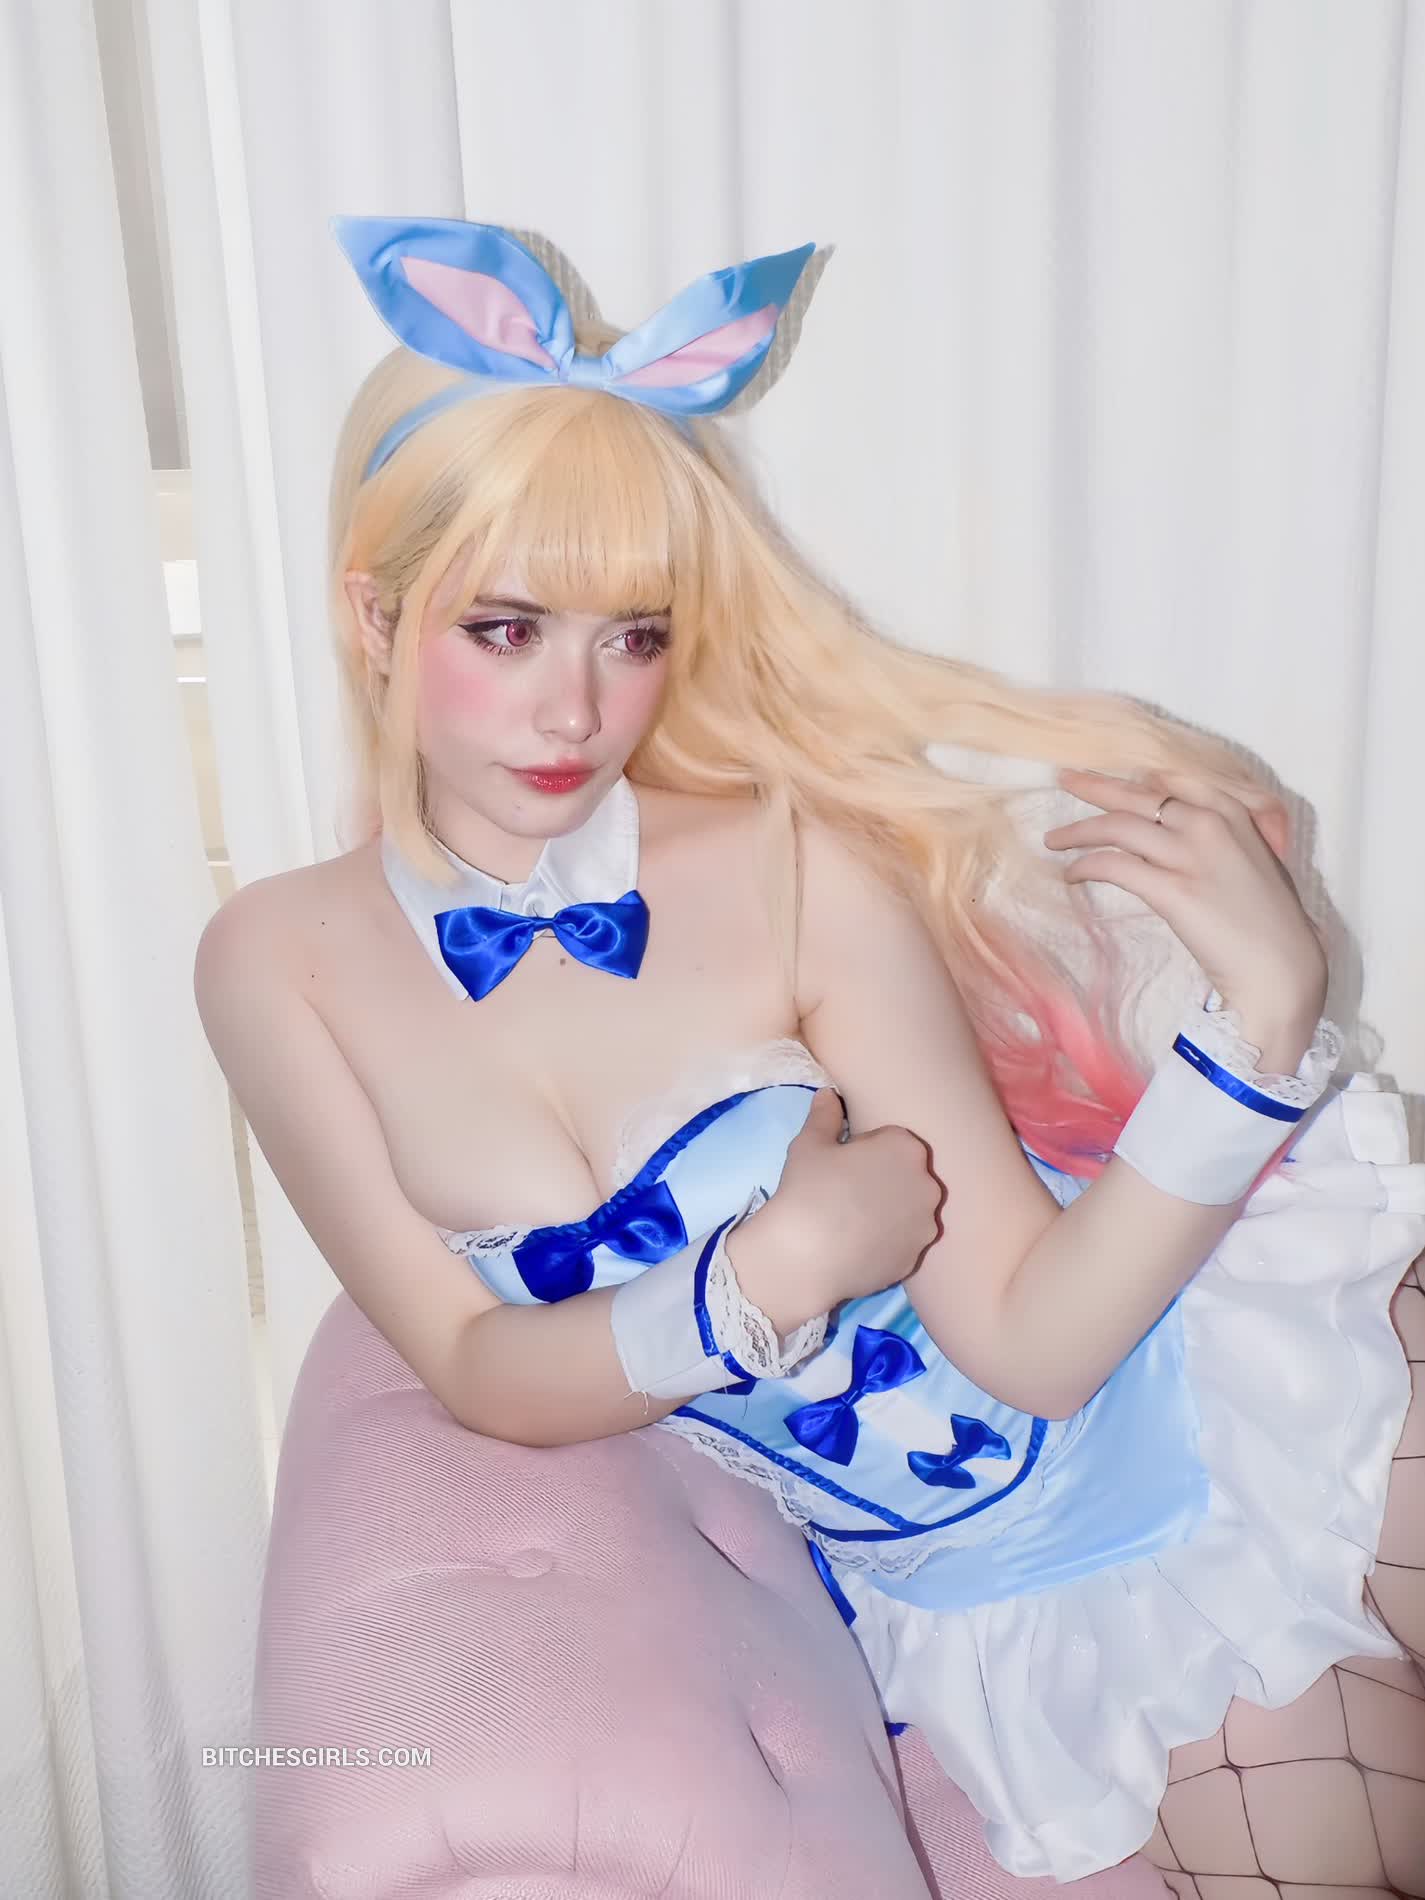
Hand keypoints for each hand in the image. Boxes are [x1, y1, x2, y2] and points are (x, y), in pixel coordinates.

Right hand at [733, 1087, 943, 1317]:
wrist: (805, 1257)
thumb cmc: (808, 1190)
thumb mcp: (809, 1143)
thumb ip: (825, 1115)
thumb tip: (829, 1095)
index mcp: (906, 1149)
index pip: (892, 1139)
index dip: (865, 1149)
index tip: (842, 1163)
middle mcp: (927, 1185)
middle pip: (907, 1174)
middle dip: (884, 1178)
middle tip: (846, 1192)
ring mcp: (925, 1225)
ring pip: (909, 1209)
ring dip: (890, 1211)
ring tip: (852, 1224)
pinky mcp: (915, 1258)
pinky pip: (903, 1241)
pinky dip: (887, 1242)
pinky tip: (858, 1246)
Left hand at [1042, 767, 1328, 1039]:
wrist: (1281, 968)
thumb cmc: (1270, 924)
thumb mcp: (1253, 863)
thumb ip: (1220, 840)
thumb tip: (1175, 833)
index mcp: (1233, 813)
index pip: (1173, 780)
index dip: (1135, 778)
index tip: (1108, 778)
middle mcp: (1210, 824)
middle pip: (1138, 796)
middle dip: (1095, 786)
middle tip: (1065, 779)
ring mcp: (1190, 855)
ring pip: (1118, 827)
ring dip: (1078, 831)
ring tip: (1054, 839)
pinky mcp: (1172, 890)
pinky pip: (1114, 866)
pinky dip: (1085, 866)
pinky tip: (1071, 875)